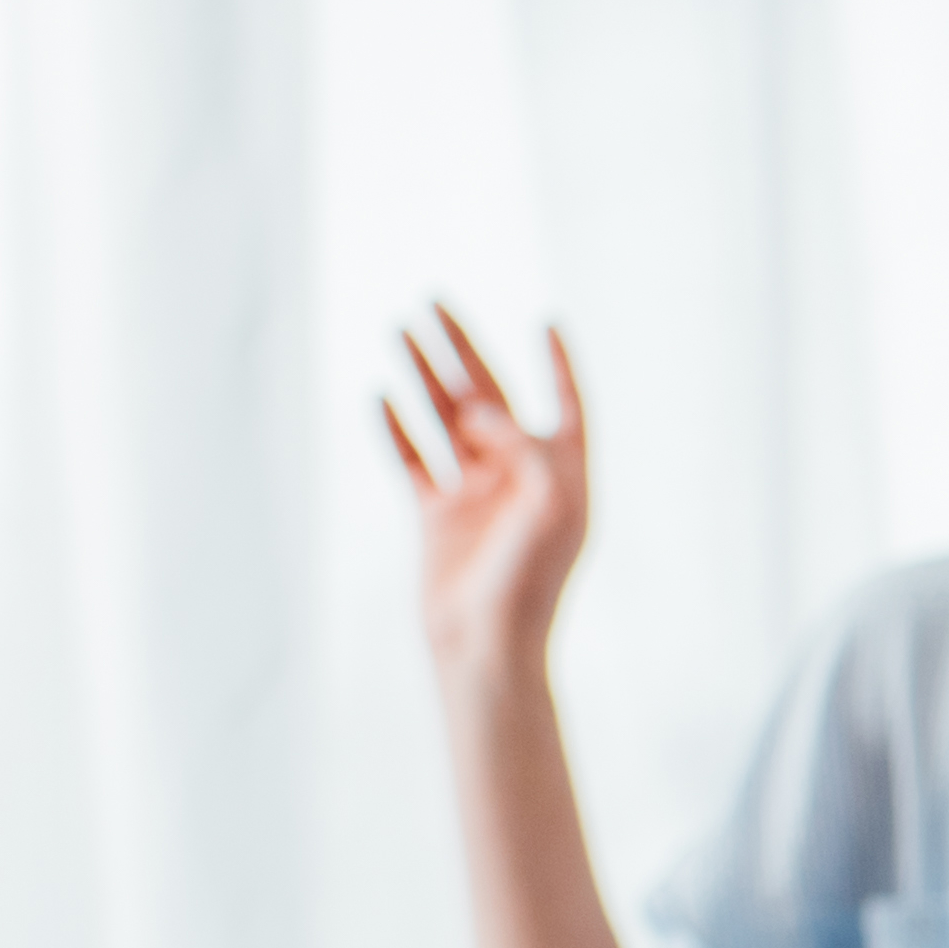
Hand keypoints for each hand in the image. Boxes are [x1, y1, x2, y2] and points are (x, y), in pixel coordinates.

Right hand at [381, 306, 589, 684]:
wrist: (486, 645)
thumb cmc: (532, 580)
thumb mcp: (551, 502)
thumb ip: (525, 444)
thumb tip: (479, 407)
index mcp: (564, 477)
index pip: (566, 406)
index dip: (559, 366)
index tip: (547, 321)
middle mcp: (522, 480)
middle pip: (491, 398)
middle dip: (464, 350)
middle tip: (435, 302)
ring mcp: (478, 496)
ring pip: (447, 421)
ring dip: (425, 376)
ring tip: (401, 330)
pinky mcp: (439, 517)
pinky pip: (414, 460)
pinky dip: (398, 428)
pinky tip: (381, 394)